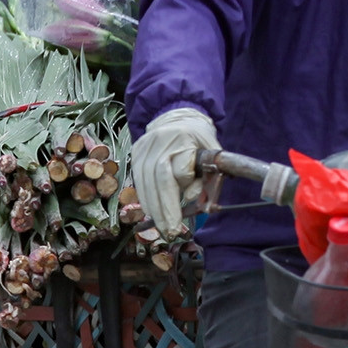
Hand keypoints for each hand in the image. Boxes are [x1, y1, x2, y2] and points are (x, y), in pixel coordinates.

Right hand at [128, 107, 218, 238]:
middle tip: (171, 230)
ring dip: (154, 208)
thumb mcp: (212, 153)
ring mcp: (145, 147)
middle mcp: (162, 141)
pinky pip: (138, 180)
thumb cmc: (199, 140)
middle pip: (160, 179)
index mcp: (185, 138)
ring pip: (146, 182)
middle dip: (165, 208)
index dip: (188, 185)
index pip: (182, 168)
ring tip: (162, 227)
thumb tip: (197, 202)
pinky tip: (151, 212)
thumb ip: (208, 177)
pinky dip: (146, 199)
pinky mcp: (136, 152)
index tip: (192, 200)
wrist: (177, 117)